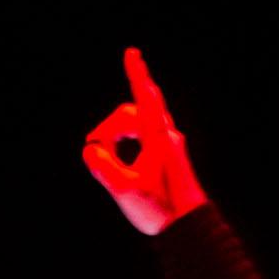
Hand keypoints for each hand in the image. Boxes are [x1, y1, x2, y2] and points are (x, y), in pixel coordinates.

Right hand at [80, 48, 207, 236]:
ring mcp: (169, 144)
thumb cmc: (160, 209)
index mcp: (158, 139)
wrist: (188, 226)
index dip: (136, 74)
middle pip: (130, 113)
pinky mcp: (168, 154)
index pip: (144, 98)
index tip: (131, 52)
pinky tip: (117, 154)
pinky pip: (142, 134)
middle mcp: (166, 135)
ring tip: (102, 155)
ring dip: (116, 134)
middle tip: (93, 145)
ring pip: (136, 123)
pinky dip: (125, 140)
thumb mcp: (125, 190)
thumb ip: (103, 167)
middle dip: (110, 126)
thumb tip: (90, 149)